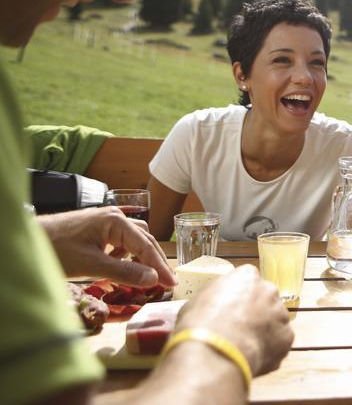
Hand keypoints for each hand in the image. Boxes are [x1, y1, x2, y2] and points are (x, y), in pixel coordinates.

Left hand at [37, 206, 175, 286]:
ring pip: (133, 240)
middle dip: (154, 261)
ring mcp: (105, 221)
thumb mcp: (91, 265)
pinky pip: (120, 241)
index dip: (160, 266)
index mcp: (116, 221)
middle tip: (165, 282)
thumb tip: (153, 279)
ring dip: (140, 258)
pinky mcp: (97, 228)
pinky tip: (120, 266)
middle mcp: (115, 217)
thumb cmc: (56, 249)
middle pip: (144, 239)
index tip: (172, 283)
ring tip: (146, 277)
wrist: (29, 238)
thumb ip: (123, 272)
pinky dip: (126, 255)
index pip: (146, 246)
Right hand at [174, 265, 293, 375]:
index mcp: (247, 276)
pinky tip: (253, 358)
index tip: (231, 309)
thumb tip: (214, 307)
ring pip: (275, 321)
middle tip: (240, 329)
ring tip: (245, 347)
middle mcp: (269, 290)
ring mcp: (281, 314)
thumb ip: (215, 298)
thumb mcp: (197, 302)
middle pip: (266, 299)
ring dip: (265, 331)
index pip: (248, 280)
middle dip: (256, 312)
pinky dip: (270, 350)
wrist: (215, 351)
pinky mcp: (287, 337)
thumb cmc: (200, 324)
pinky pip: (279, 343)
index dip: (239, 297)